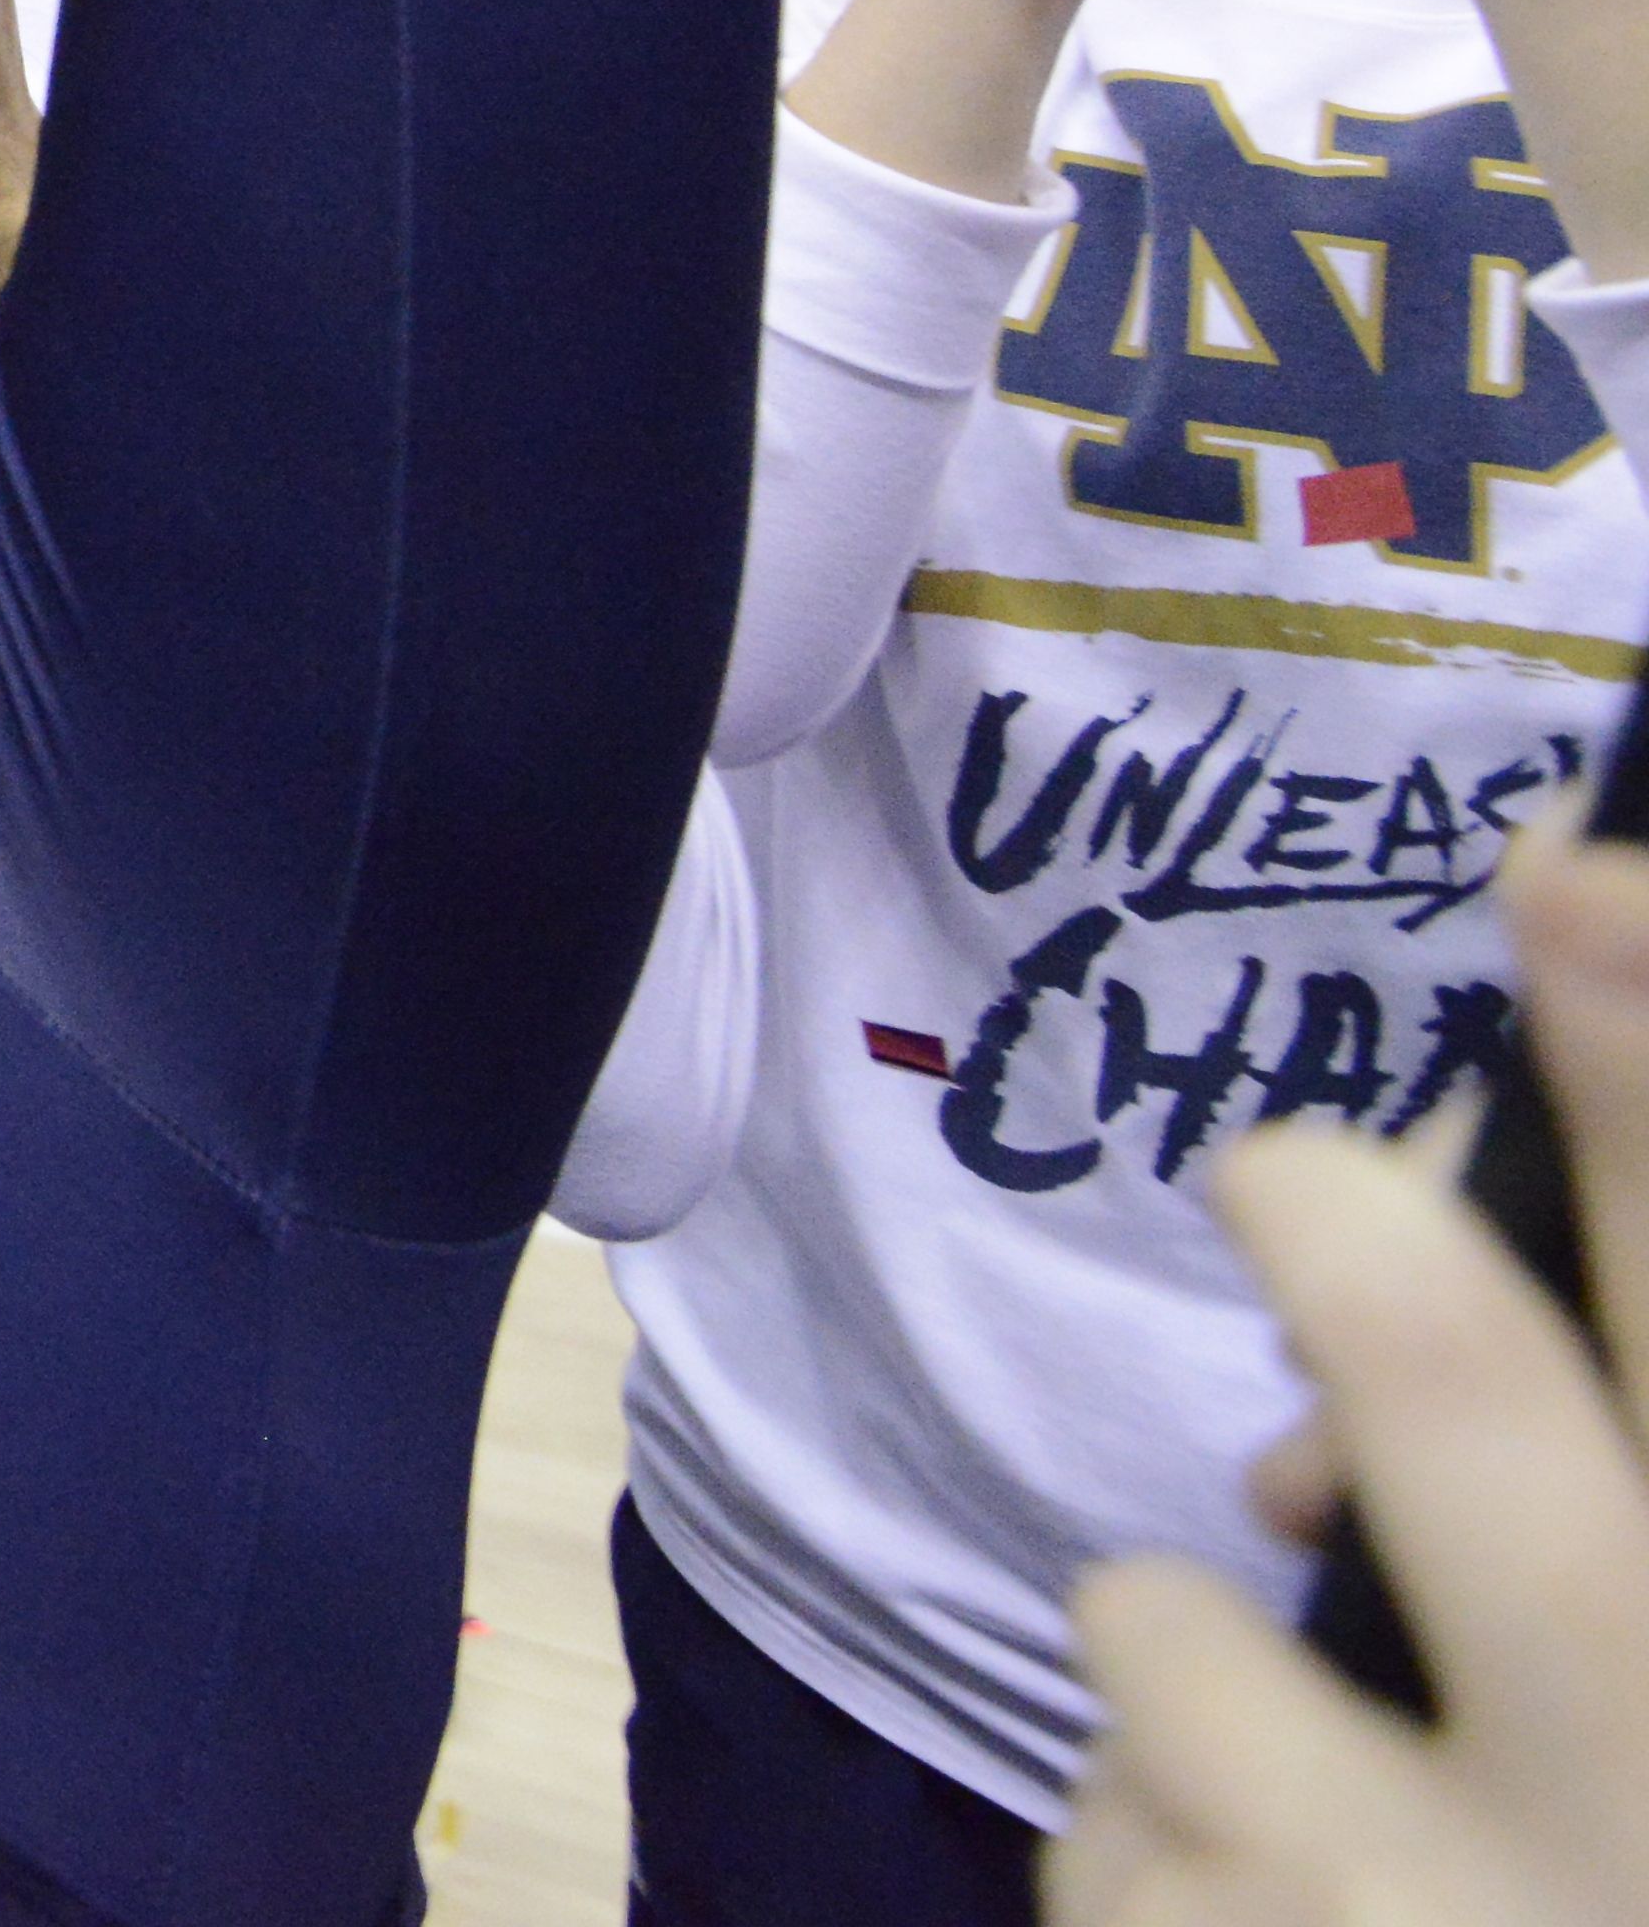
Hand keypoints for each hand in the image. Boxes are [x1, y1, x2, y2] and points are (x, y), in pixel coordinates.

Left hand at [1047, 838, 1648, 1926]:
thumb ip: (1562, 1522)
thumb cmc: (1565, 1902)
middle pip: (1480, 1415)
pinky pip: (1109, 1864)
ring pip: (1186, 1663)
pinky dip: (1159, 1901)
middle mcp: (1643, 1791)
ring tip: (1318, 1843)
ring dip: (1197, 1718)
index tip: (1566, 878)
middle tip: (1307, 1184)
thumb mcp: (1613, 1735)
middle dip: (1372, 1250)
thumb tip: (1322, 1446)